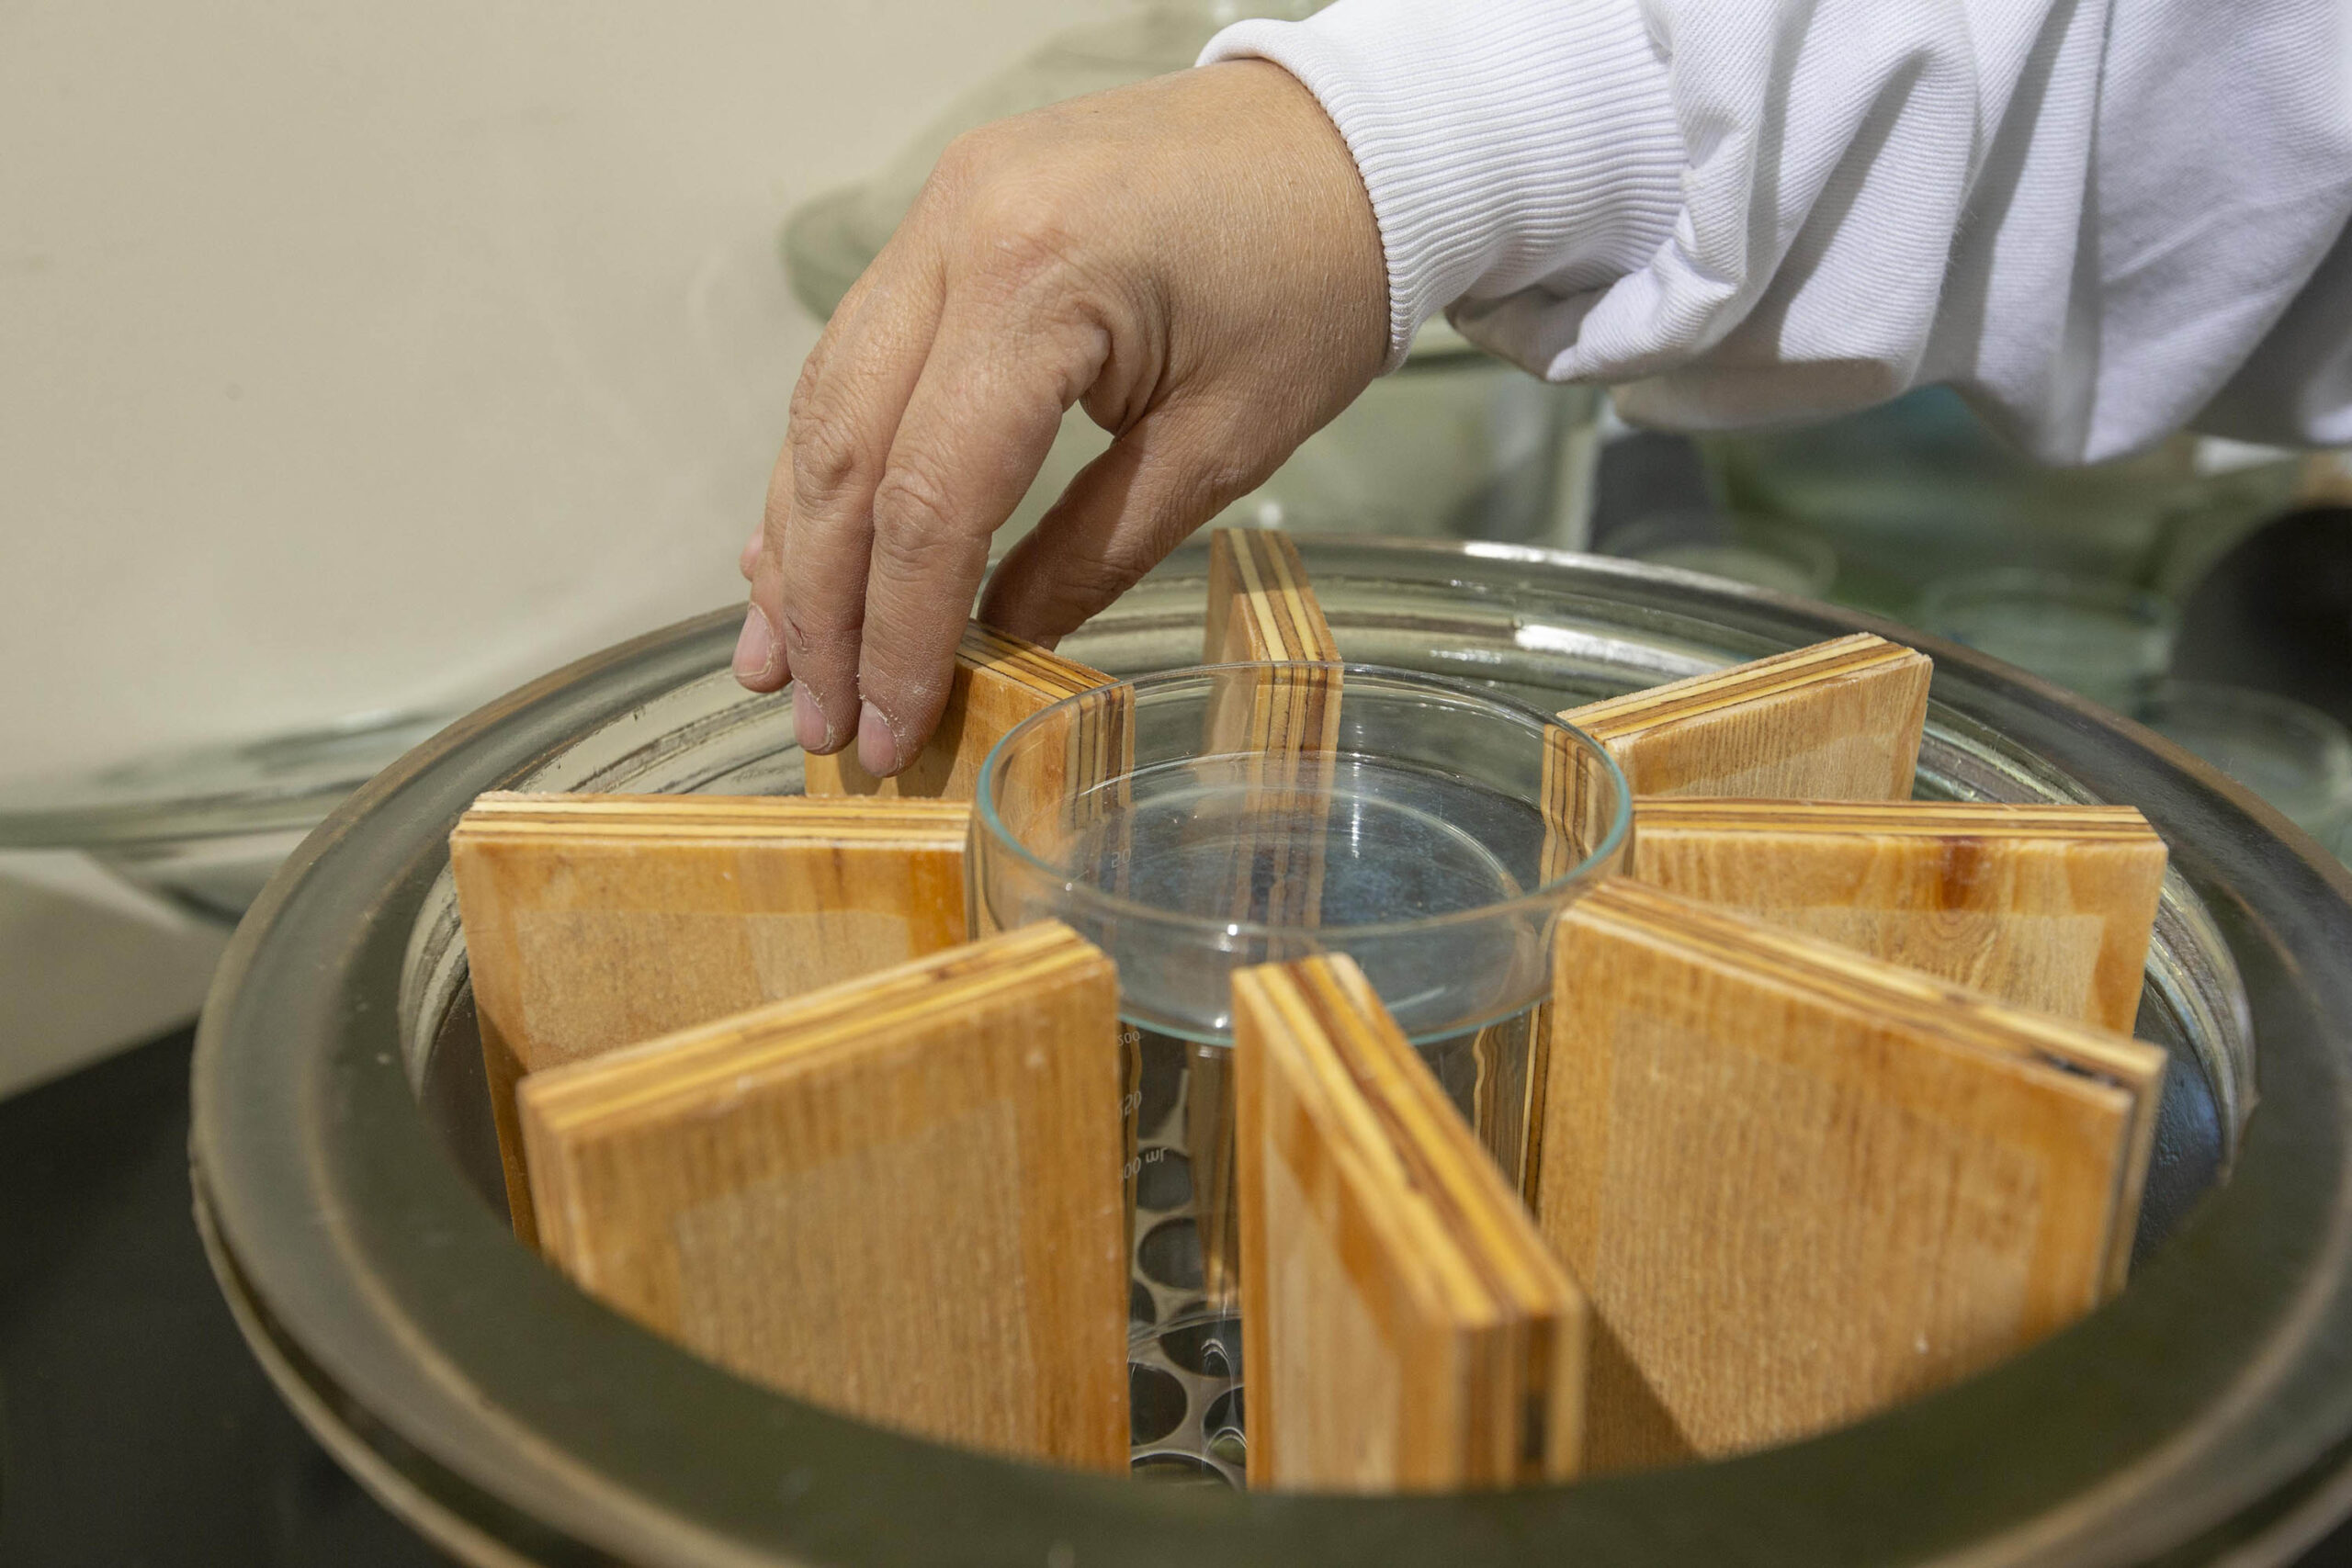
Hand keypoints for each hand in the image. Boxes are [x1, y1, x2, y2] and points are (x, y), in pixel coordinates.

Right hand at [733, 59, 1386, 774]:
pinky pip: (858, 356)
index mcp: (1038, 281)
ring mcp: (938, 215)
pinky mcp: (945, 220)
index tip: (888, 729)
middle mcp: (955, 232)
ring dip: (797, 540)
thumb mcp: (1226, 441)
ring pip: (827, 401)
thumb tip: (998, 644)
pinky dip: (830, 461)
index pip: (930, 493)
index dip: (898, 629)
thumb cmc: (1318, 279)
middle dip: (823, 603)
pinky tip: (801, 547)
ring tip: (778, 659)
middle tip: (819, 719)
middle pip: (844, 450)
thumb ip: (1098, 548)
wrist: (1352, 138)